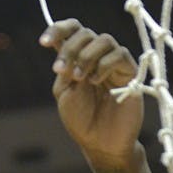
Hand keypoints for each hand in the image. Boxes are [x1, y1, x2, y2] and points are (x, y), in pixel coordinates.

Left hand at [40, 19, 142, 165]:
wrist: (100, 143)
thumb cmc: (81, 120)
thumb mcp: (65, 93)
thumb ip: (67, 70)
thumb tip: (74, 52)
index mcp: (75, 58)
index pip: (71, 30)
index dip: (57, 29)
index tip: (43, 42)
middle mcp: (95, 56)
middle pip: (84, 33)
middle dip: (70, 49)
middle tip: (63, 71)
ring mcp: (113, 63)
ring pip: (103, 39)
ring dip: (86, 56)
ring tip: (80, 78)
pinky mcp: (129, 72)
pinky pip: (119, 54)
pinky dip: (104, 64)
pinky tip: (95, 81)